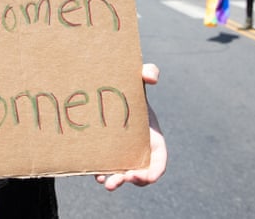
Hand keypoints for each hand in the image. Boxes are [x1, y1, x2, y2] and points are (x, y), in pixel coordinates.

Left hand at [95, 63, 166, 190]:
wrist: (107, 90)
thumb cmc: (128, 84)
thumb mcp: (138, 76)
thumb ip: (148, 71)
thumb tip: (151, 78)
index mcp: (152, 138)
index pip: (158, 163)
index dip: (152, 173)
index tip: (141, 177)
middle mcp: (140, 149)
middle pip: (141, 174)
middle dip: (132, 181)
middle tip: (120, 179)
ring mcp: (124, 152)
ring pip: (123, 175)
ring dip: (116, 181)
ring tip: (106, 183)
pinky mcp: (109, 152)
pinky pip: (108, 168)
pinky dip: (103, 174)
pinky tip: (96, 175)